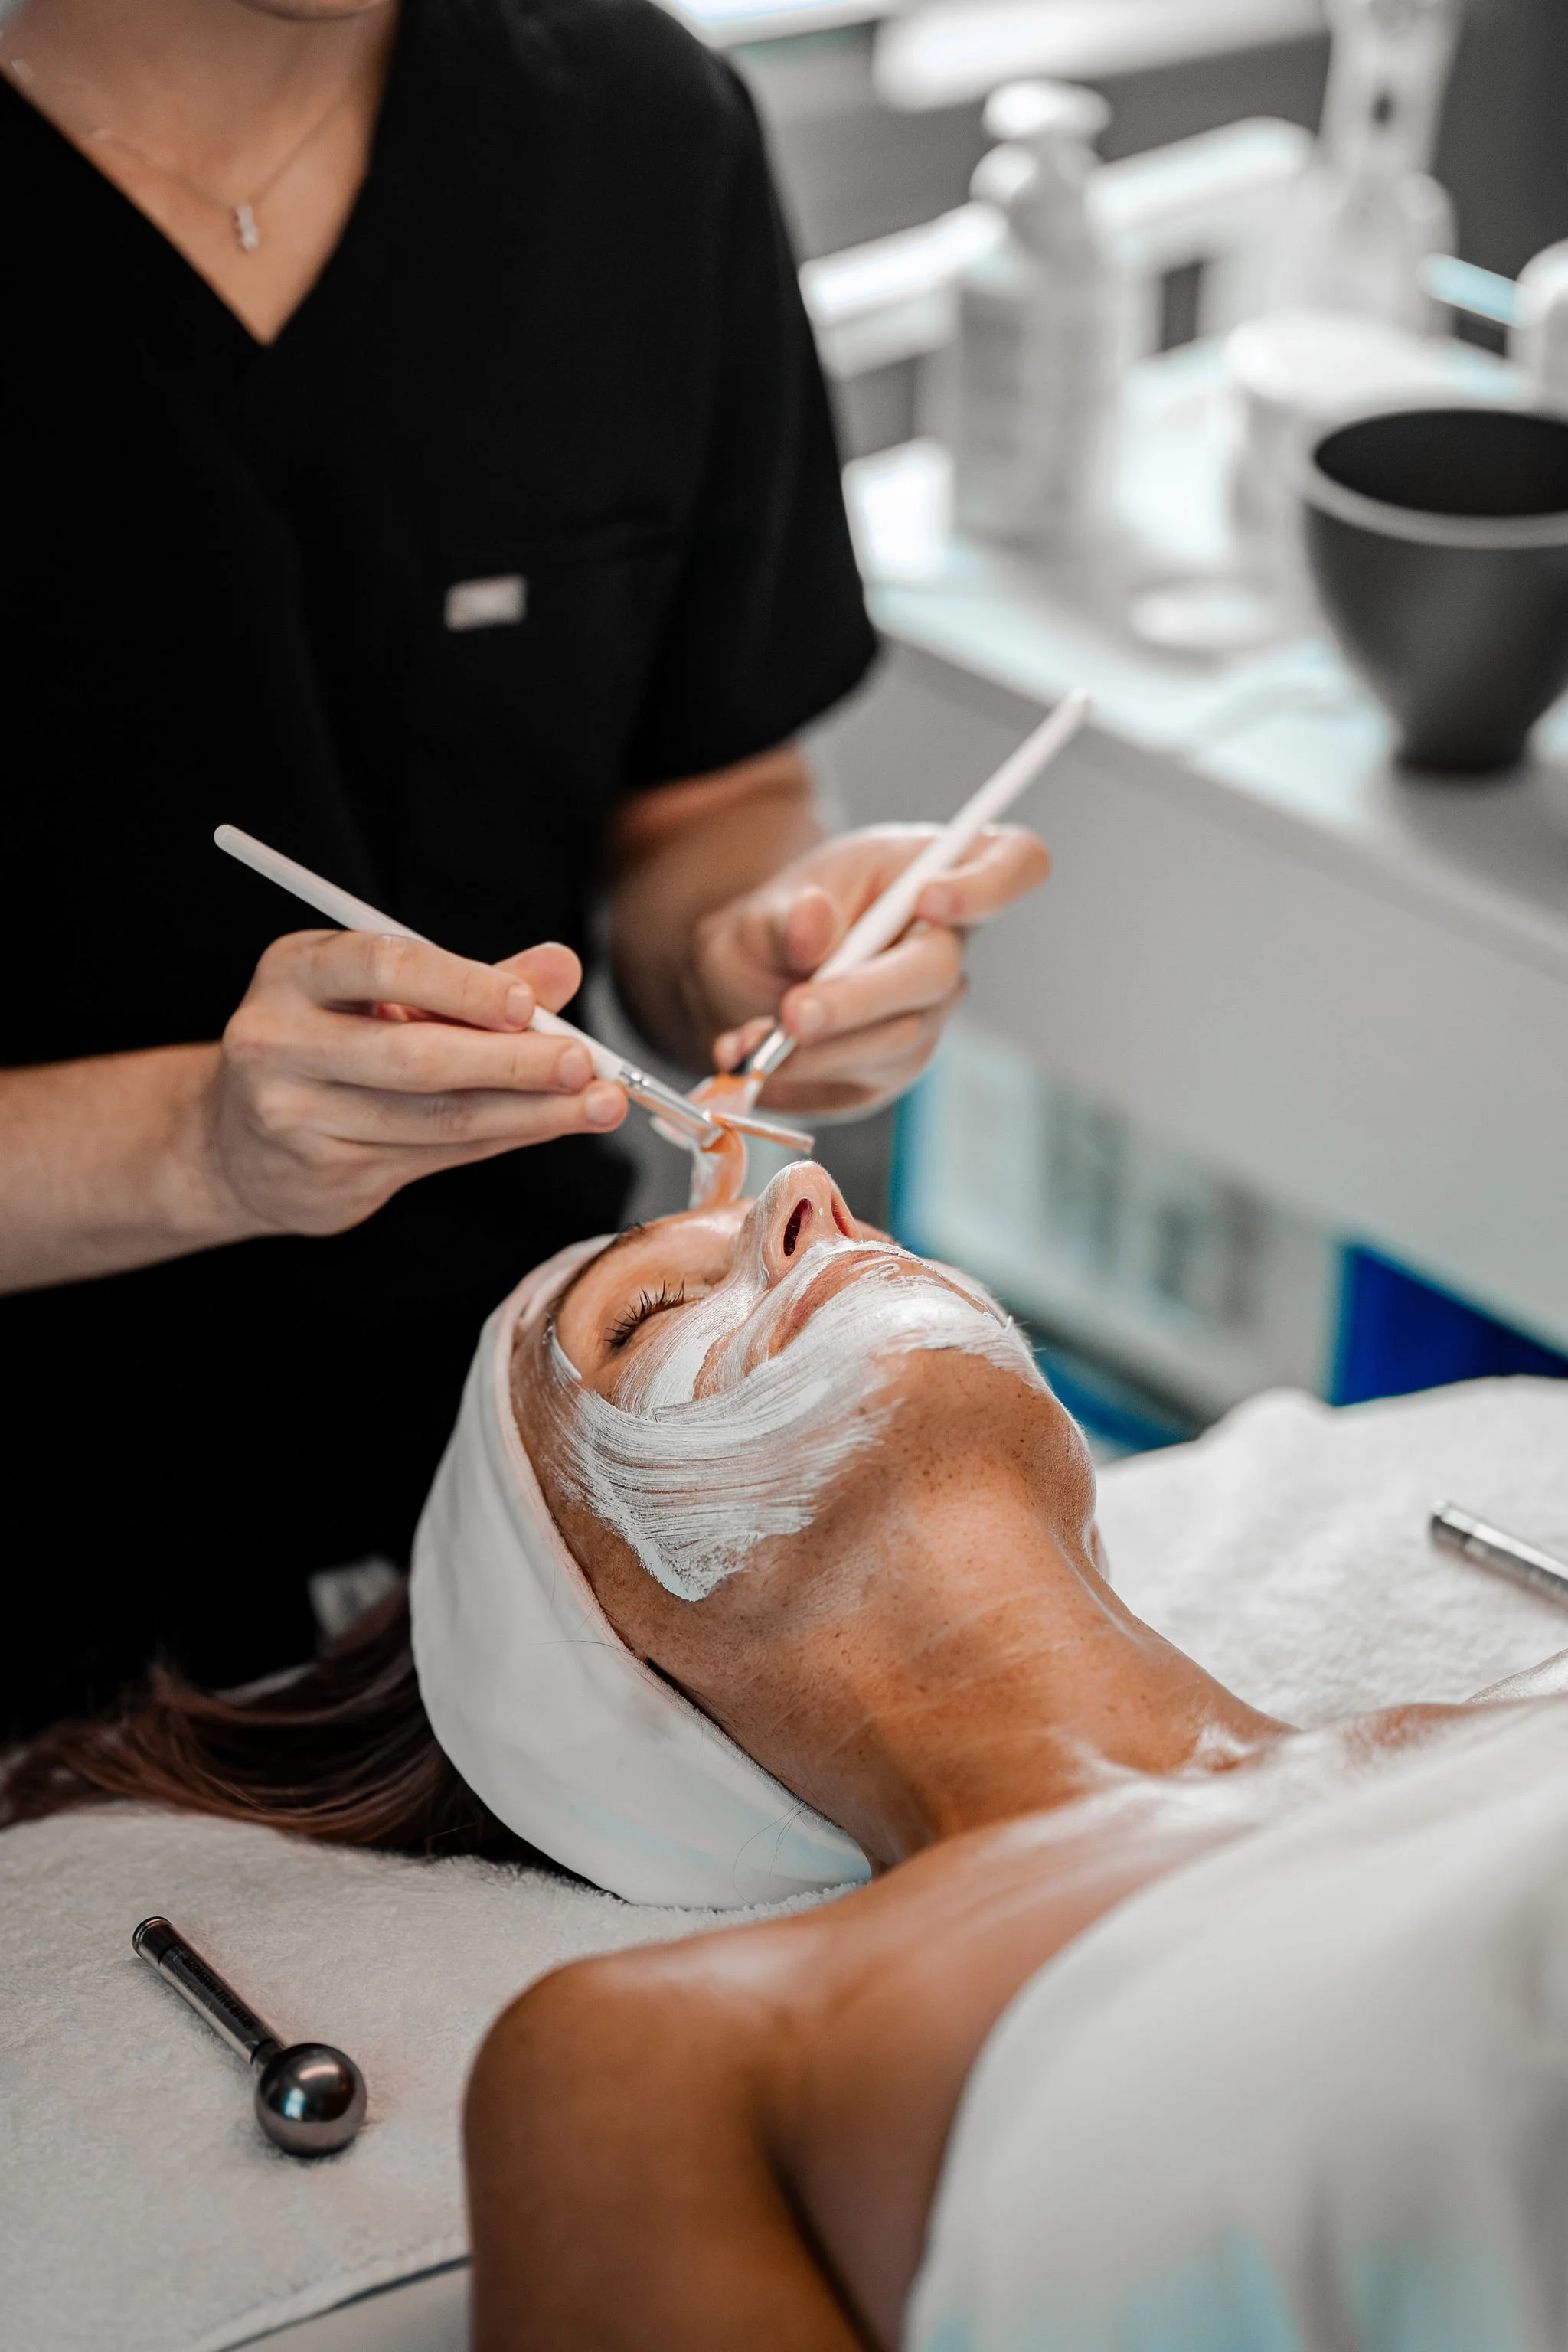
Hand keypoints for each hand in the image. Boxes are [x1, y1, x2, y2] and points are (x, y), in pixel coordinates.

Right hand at [204, 930, 627, 1236]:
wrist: (239, 1142)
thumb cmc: (331, 1042)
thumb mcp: (384, 995)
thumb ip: (472, 981)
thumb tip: (562, 966)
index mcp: (294, 971)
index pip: (382, 967)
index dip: (461, 985)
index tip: (528, 1002)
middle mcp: (279, 1041)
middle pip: (415, 1056)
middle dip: (514, 1062)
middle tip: (587, 1063)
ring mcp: (296, 1116)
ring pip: (436, 1118)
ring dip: (530, 1112)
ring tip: (599, 1104)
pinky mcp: (327, 1174)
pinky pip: (438, 1154)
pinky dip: (504, 1137)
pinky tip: (550, 1124)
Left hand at [692, 823, 1048, 1115]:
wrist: (748, 986)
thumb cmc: (775, 928)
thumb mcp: (763, 909)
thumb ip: (784, 918)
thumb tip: (812, 922)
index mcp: (933, 871)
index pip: (1012, 864)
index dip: (986, 885)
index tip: (928, 899)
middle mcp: (947, 945)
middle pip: (939, 972)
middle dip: (861, 998)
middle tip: (793, 1012)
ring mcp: (928, 1012)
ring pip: (896, 1038)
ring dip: (817, 1047)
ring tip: (748, 1041)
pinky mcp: (896, 1067)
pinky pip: (859, 1079)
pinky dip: (800, 1077)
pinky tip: (754, 1063)